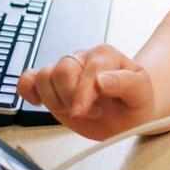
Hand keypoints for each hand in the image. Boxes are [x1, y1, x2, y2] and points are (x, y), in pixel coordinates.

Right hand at [18, 44, 155, 140]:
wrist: (127, 113)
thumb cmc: (135, 102)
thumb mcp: (141, 95)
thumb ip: (127, 84)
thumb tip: (102, 80)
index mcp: (106, 56)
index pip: (87, 68)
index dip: (82, 92)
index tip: (82, 112)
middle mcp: (84, 59)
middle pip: (62, 70)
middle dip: (70, 98)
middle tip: (88, 112)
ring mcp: (66, 70)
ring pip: (43, 76)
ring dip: (55, 100)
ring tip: (75, 110)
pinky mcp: (52, 85)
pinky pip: (28, 79)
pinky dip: (28, 91)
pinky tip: (39, 103)